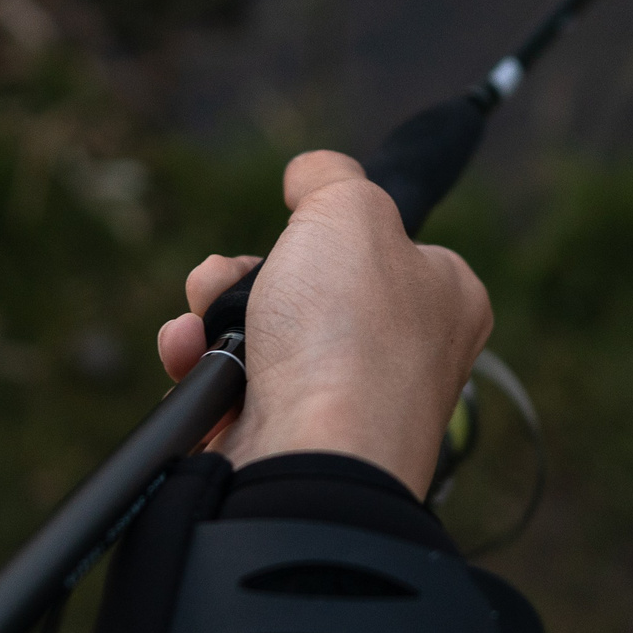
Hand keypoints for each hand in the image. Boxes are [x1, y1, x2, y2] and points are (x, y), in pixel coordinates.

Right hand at [154, 150, 492, 495]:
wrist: (310, 458)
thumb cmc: (349, 334)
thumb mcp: (350, 209)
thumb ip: (331, 175)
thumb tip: (311, 173)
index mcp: (443, 299)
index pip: (389, 244)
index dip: (330, 228)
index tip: (302, 225)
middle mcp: (402, 355)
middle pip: (307, 283)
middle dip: (247, 273)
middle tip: (234, 275)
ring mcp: (343, 403)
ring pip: (260, 331)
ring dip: (212, 315)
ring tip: (202, 324)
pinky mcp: (290, 440)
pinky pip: (232, 386)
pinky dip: (201, 367)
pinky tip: (189, 358)